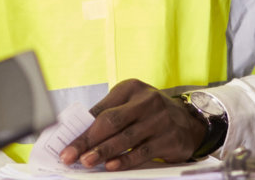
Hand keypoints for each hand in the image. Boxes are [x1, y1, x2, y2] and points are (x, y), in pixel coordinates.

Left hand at [59, 79, 207, 170]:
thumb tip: (78, 135)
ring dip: (103, 152)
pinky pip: (142, 151)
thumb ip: (107, 115)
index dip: (81, 129)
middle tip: (71, 156)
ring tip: (87, 162)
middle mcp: (147, 101)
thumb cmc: (150, 113)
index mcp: (131, 88)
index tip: (65, 145)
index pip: (100, 110)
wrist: (189, 121)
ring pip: (126, 138)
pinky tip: (112, 166)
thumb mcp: (130, 104)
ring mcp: (160, 120)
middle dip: (88, 141)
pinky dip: (125, 160)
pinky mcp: (170, 138)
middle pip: (111, 122)